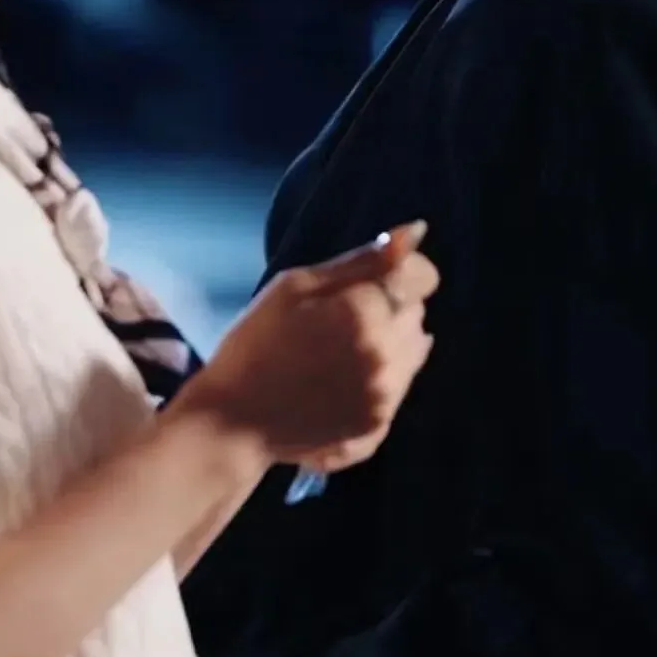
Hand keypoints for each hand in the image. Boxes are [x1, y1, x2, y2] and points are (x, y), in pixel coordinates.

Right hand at [174, 222, 437, 476]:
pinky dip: (380, 378)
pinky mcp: (380, 425)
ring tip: (340, 352)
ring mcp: (385, 396)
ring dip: (389, 342)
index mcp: (365, 312)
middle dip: (389, 307)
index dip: (396, 271)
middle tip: (338, 320)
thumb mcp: (296, 285)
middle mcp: (386, 355)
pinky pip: (400, 386)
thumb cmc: (257, 341)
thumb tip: (416, 231)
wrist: (234, 419)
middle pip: (417, 312)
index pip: (422, 276)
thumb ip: (361, 260)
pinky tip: (340, 381)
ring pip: (414, 350)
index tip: (364, 281)